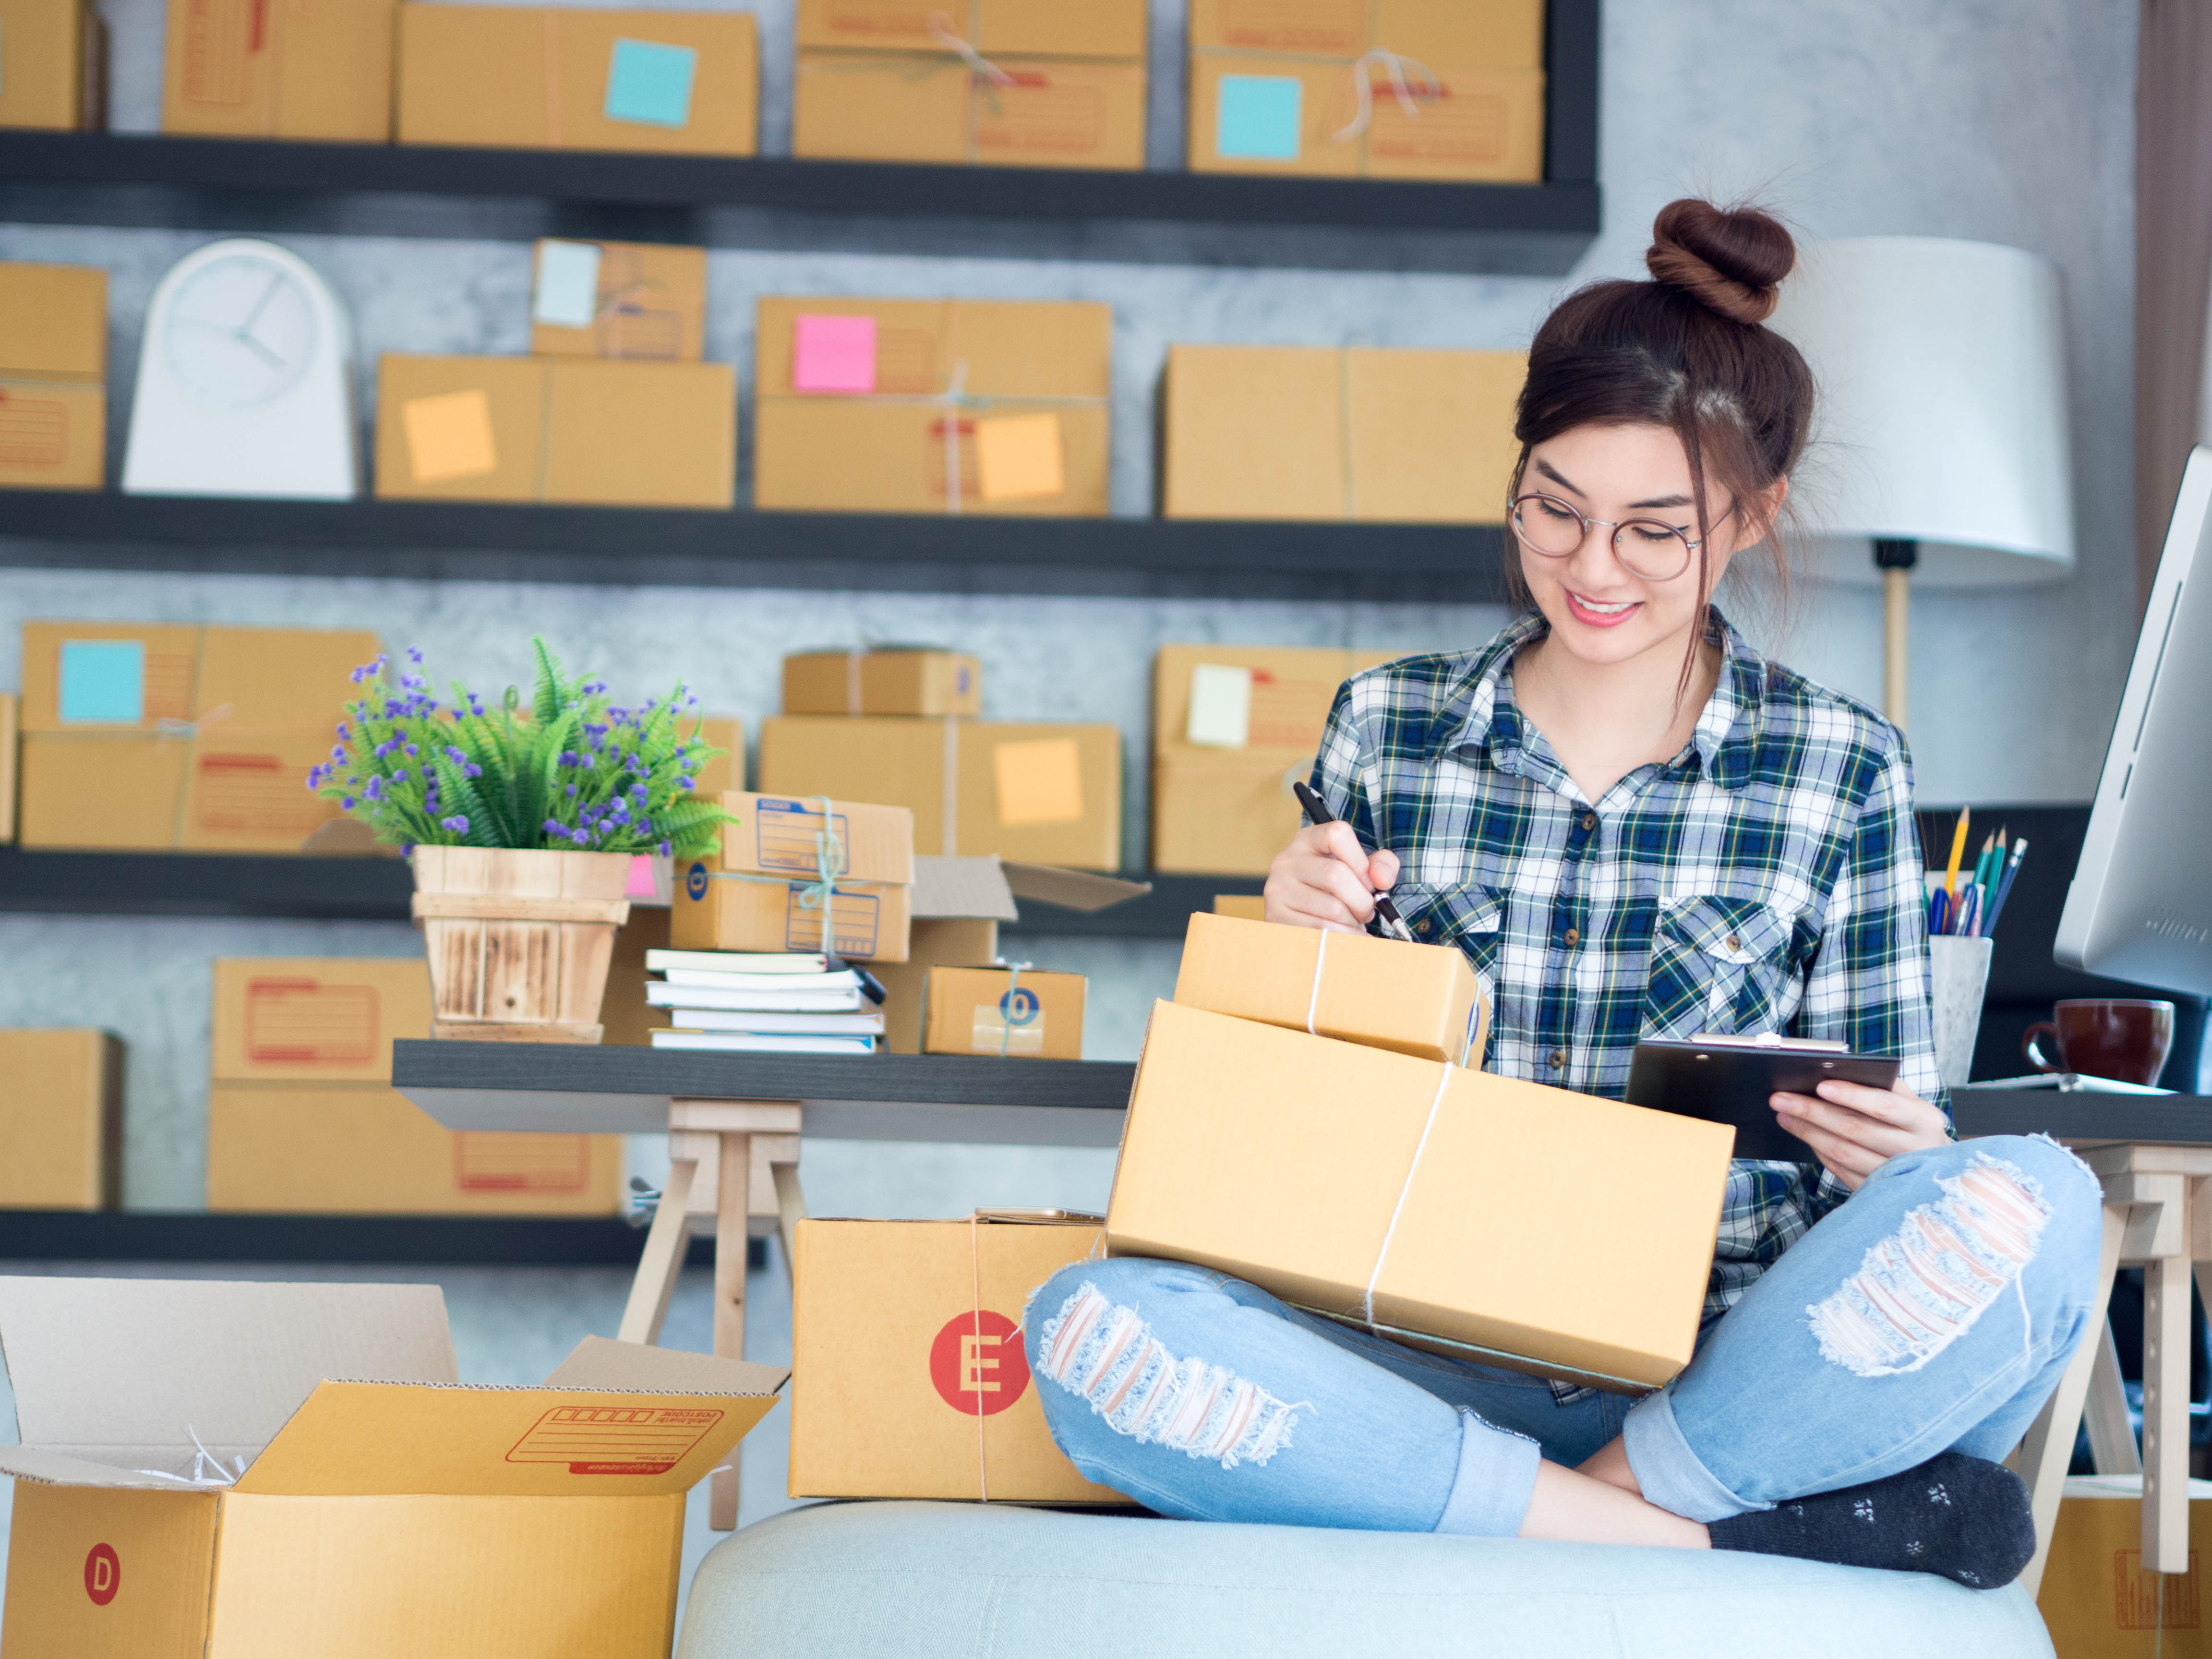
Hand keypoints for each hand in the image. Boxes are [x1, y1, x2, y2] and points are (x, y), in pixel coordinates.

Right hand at [1264, 822, 1400, 932]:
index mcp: (1308, 840)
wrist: (1298, 918)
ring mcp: (1278, 889)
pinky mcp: (1276, 918)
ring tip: (1352, 924)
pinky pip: (1321, 931)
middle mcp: (1287, 861)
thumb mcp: (1358, 870)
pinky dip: (1343, 938)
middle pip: (1336, 875)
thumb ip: (1381, 866)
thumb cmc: (1335, 892)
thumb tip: (1380, 879)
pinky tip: (1346, 937)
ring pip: (1332, 908)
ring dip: (1353, 923)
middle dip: (1362, 900)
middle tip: (1366, 912)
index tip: (1368, 882)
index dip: (1361, 861)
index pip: (1337, 834)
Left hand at [1770, 1077, 1950, 1190]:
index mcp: (1924, 1120)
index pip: (1884, 1105)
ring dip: (1808, 1133)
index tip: (1820, 1085)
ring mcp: (1897, 1176)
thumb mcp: (1912, 1104)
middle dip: (1813, 1112)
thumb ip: (1885, 1086)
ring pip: (1844, 1153)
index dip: (1852, 1095)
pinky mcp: (1880, 1192)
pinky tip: (1803, 1136)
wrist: (1940, 1174)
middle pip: (1855, 1130)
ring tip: (1783, 1116)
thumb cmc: (1915, 1127)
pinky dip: (1819, 1152)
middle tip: (1780, 1098)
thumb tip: (1839, 1069)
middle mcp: (1914, 1150)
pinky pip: (1842, 1171)